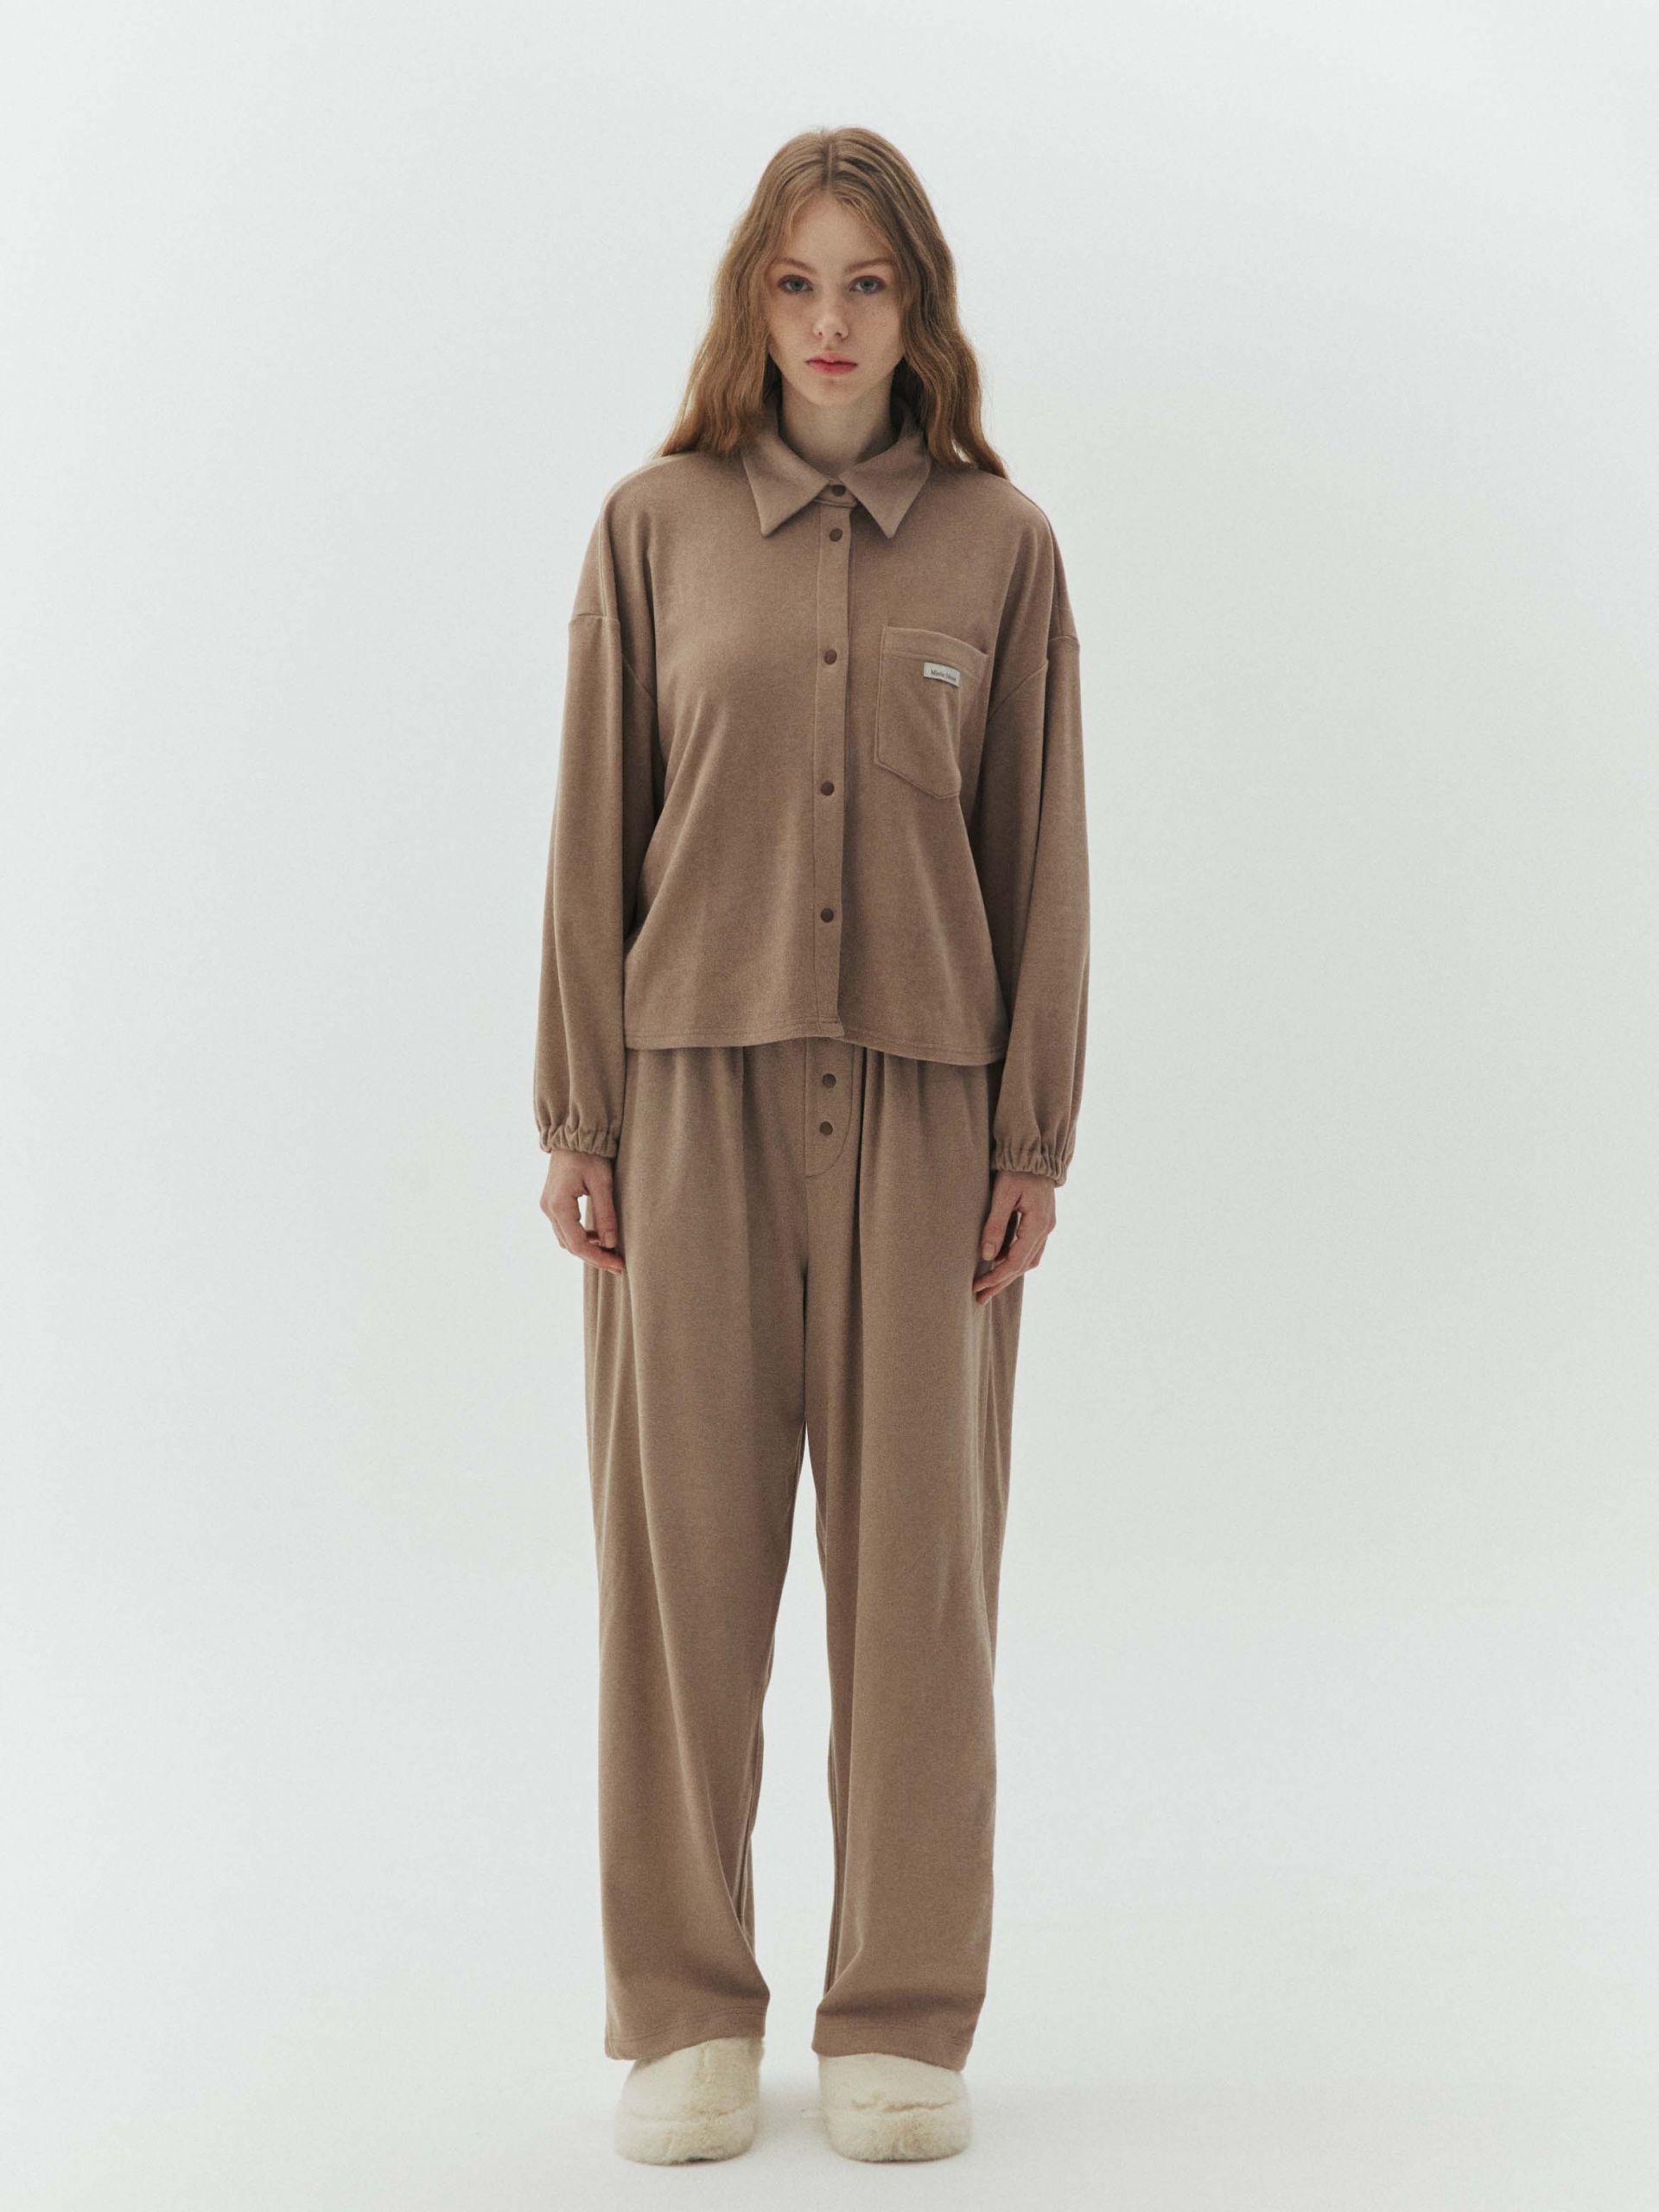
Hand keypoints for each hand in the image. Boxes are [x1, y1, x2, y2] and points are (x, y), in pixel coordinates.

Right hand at [540, 1148, 624, 1273]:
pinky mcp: (553, 1203)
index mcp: (559, 1205)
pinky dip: (581, 1237)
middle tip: (618, 1265)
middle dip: (594, 1257)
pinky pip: (565, 1229)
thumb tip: (611, 1244)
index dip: (598, 1259)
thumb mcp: (602, 1183)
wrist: (573, 1135)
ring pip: (567, 1239)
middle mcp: (549, 1209)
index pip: (578, 1244)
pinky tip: (598, 1236)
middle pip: (570, 1246)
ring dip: (587, 1249)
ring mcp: (548, 1206)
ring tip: (611, 1253)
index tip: (618, 1265)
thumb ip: (606, 1214)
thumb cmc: (588, 1154)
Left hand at [974, 1169, 1055, 1302]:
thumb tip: (988, 1256)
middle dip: (1001, 1282)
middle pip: (1023, 1265)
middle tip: (980, 1297)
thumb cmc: (1017, 1169)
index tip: (978, 1286)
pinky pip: (1029, 1248)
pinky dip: (1014, 1259)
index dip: (997, 1277)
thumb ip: (995, 1225)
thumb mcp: (1002, 1195)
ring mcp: (1046, 1226)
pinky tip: (998, 1263)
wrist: (1035, 1152)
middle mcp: (1046, 1229)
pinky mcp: (1041, 1222)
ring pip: (1028, 1259)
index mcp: (1038, 1224)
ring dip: (1008, 1273)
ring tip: (987, 1285)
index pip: (1017, 1261)